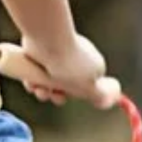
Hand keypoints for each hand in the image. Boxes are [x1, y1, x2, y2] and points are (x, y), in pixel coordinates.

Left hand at [0, 35, 122, 108]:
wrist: (46, 41)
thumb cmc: (69, 63)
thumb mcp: (89, 85)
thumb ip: (100, 95)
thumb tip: (111, 100)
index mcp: (90, 65)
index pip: (84, 88)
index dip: (76, 94)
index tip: (70, 94)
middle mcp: (74, 61)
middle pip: (65, 88)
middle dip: (57, 95)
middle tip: (53, 93)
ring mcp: (57, 58)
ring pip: (47, 84)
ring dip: (43, 91)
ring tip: (39, 88)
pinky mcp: (40, 56)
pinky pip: (35, 76)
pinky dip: (32, 81)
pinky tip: (30, 80)